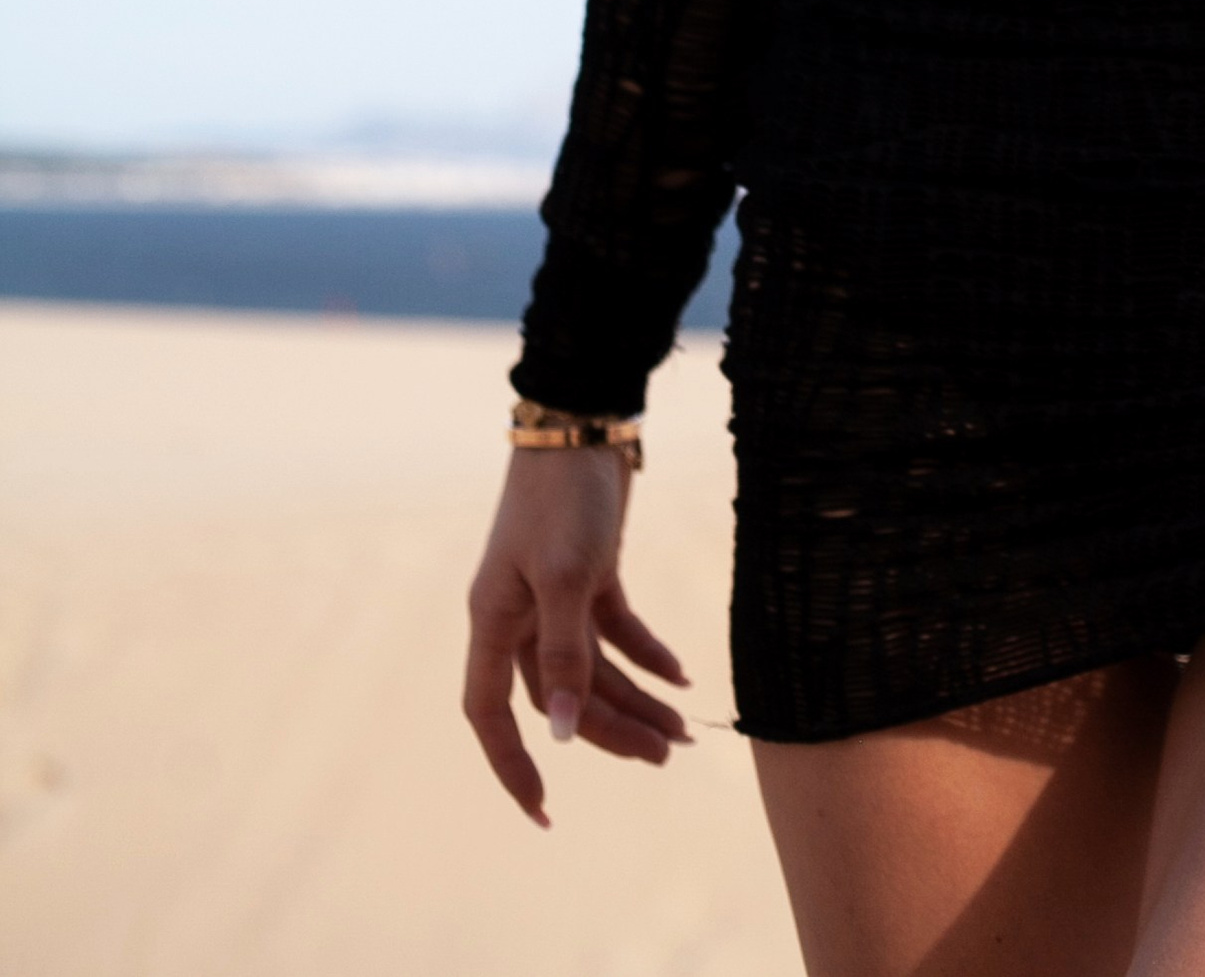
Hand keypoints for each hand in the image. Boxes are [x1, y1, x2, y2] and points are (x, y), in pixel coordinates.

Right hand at [463, 443, 692, 825]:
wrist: (587, 422)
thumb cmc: (563, 496)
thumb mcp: (566, 575)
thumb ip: (566, 653)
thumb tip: (564, 732)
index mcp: (494, 620)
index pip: (493, 714)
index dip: (514, 764)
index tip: (545, 811)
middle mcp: (519, 616)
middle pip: (563, 696)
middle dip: (611, 730)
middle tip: (665, 756)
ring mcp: (553, 595)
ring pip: (593, 668)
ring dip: (636, 698)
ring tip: (682, 732)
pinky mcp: (590, 573)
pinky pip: (616, 631)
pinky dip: (646, 654)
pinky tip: (681, 677)